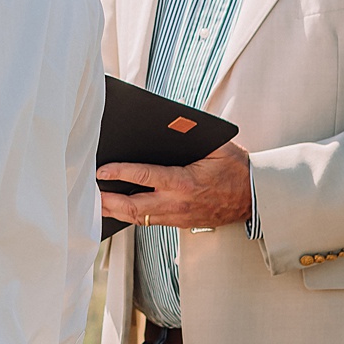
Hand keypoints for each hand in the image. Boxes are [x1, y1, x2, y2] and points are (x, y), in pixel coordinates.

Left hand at [98, 141, 251, 229]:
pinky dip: (130, 215)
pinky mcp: (179, 223)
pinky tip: (116, 208)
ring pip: (138, 218)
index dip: (119, 174)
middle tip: (87, 192)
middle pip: (133, 207)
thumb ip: (190, 135)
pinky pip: (148, 221)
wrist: (256, 197)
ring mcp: (178, 217)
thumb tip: (167, 120)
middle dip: (107, 201)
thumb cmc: (235, 168)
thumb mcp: (216, 147)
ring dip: (114, 211)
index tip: (101, 170)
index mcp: (185, 183)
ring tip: (94, 202)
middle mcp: (178, 204)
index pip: (144, 178)